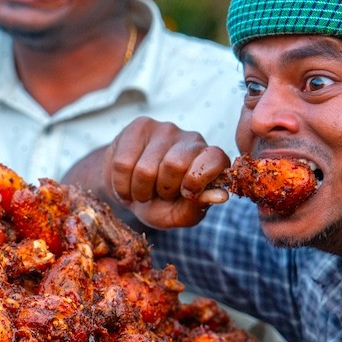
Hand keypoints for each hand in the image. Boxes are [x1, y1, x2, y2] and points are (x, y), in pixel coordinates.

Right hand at [103, 117, 231, 228]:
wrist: (126, 190)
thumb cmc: (159, 204)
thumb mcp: (180, 214)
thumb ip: (199, 207)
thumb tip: (221, 197)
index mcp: (210, 159)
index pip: (214, 159)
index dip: (197, 181)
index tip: (186, 194)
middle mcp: (192, 139)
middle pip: (174, 164)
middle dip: (162, 189)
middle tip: (159, 193)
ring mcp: (165, 129)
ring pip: (145, 169)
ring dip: (139, 190)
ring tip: (141, 190)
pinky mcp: (139, 126)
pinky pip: (123, 163)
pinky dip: (121, 184)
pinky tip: (126, 182)